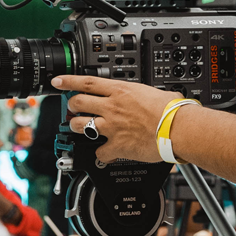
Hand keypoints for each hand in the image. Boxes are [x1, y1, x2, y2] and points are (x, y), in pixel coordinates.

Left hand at [52, 75, 181, 161]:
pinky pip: (100, 152)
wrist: (176, 129)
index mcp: (121, 91)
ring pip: (81, 125)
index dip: (69, 81)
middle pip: (78, 103)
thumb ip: (142, 94)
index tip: (58, 81)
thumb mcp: (153, 92)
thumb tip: (147, 96)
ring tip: (80, 129)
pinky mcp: (116, 145)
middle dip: (71, 105)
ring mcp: (112, 126)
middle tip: (72, 108)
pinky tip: (105, 153)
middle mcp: (112, 107)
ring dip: (77, 127)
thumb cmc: (171, 111)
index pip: (87, 82)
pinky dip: (101, 154)